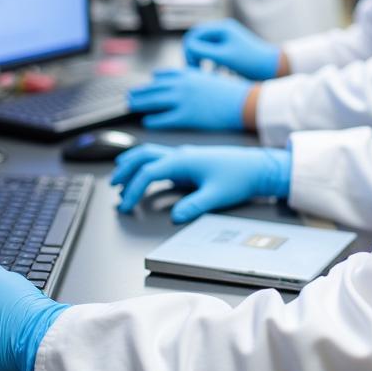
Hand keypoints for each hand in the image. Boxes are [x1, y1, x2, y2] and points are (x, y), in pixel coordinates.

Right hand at [112, 144, 291, 222]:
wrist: (257, 167)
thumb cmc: (240, 177)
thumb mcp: (216, 195)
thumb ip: (194, 206)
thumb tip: (175, 216)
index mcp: (183, 160)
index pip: (148, 172)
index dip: (134, 189)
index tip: (126, 204)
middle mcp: (180, 154)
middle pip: (143, 156)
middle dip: (125, 169)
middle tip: (114, 186)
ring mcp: (184, 156)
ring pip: (150, 154)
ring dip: (133, 164)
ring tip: (122, 179)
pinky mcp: (189, 161)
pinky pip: (160, 160)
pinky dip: (146, 166)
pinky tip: (146, 177)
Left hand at [128, 67, 248, 130]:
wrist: (242, 103)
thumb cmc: (228, 92)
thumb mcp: (208, 77)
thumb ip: (191, 77)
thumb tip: (180, 76)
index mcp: (188, 74)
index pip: (162, 76)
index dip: (151, 82)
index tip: (145, 84)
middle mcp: (181, 85)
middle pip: (153, 88)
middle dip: (140, 93)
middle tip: (129, 96)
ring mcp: (182, 100)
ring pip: (153, 102)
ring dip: (140, 104)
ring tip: (132, 106)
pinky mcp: (186, 116)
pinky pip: (163, 119)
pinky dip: (152, 120)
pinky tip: (147, 122)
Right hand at [183, 18, 281, 80]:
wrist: (274, 68)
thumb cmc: (250, 62)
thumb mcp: (224, 56)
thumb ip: (203, 50)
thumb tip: (187, 46)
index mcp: (222, 28)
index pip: (194, 35)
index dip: (189, 51)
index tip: (193, 67)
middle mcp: (223, 32)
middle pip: (197, 41)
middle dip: (193, 57)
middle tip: (194, 72)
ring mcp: (227, 41)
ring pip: (204, 50)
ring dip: (201, 62)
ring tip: (203, 76)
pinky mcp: (230, 52)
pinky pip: (213, 56)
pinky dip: (210, 65)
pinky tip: (215, 76)